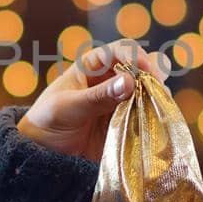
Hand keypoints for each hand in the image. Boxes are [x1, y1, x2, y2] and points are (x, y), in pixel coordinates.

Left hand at [19, 40, 169, 161]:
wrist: (43, 151)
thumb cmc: (48, 119)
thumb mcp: (69, 106)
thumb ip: (98, 96)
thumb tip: (129, 81)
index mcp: (93, 66)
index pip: (121, 50)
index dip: (137, 56)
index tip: (146, 71)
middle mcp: (112, 80)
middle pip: (143, 69)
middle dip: (154, 76)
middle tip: (159, 90)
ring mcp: (121, 102)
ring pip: (149, 93)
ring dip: (157, 99)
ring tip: (159, 109)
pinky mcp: (127, 123)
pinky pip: (146, 117)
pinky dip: (154, 119)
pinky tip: (156, 125)